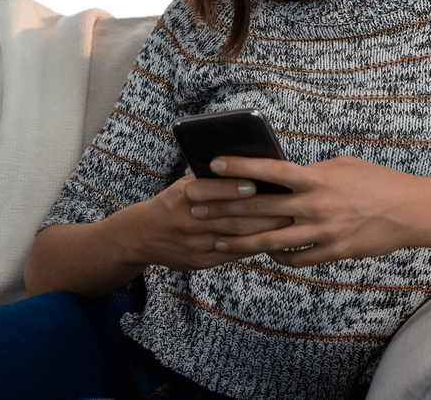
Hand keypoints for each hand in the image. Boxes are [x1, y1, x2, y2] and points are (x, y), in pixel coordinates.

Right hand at [129, 173, 293, 271]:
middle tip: (288, 204)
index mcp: (182, 196)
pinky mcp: (200, 261)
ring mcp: (194, 243)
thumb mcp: (183, 185)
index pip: (210, 190)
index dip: (232, 188)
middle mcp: (187, 221)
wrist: (143, 235)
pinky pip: (232, 253)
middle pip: (229, 216)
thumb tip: (249, 169)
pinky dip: (253, 246)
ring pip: (235, 237)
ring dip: (263, 229)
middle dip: (261, 211)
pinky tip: (270, 238)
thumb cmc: (173, 202)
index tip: (255, 184)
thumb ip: (209, 179)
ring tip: (287, 221)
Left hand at [193, 155, 420, 267]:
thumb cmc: (375, 181)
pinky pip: (295, 259)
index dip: (239, 167)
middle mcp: (315, 206)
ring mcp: (323, 232)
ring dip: (241, 242)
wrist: (412, 211)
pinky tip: (264, 253)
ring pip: (271, 241)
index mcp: (316, 178)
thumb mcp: (340, 165)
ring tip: (218, 242)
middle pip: (260, 209)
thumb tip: (279, 173)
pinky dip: (276, 256)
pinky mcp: (332, 253)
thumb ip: (309, 171)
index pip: (269, 170)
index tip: (213, 164)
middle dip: (226, 209)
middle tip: (198, 210)